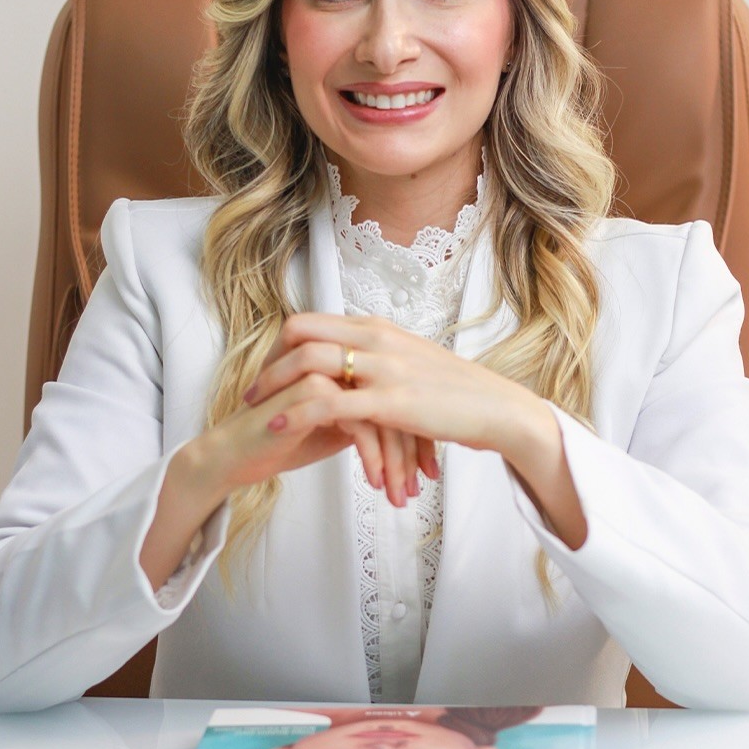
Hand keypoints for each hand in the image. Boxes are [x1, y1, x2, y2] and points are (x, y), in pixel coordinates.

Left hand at [245, 312, 552, 504]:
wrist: (497, 409)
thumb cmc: (457, 393)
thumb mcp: (412, 362)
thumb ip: (380, 358)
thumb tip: (353, 366)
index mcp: (378, 327)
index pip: (311, 321)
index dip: (280, 345)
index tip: (268, 372)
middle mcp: (376, 338)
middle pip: (299, 332)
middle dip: (267, 361)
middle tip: (251, 391)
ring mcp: (383, 367)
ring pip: (309, 362)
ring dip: (273, 385)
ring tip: (255, 410)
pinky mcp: (390, 400)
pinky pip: (330, 402)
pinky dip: (296, 413)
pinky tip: (278, 427)